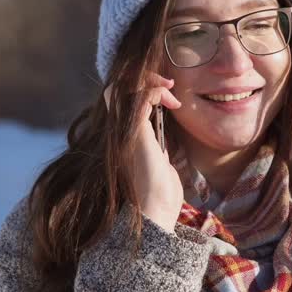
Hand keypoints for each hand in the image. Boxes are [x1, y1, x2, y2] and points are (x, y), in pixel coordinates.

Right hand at [103, 72, 183, 230]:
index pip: (124, 100)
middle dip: (145, 79)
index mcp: (124, 138)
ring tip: (171, 89)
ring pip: (127, 88)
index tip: (168, 95)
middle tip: (170, 85)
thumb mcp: (159, 162)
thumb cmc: (160, 194)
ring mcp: (124, 131)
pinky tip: (172, 101)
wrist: (155, 212)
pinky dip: (156, 91)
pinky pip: (141, 97)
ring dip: (151, 82)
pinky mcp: (134, 132)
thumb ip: (156, 147)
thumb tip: (164, 138)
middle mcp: (119, 132)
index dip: (143, 89)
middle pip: (120, 89)